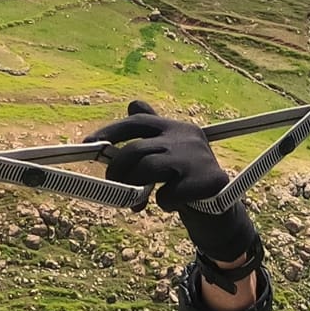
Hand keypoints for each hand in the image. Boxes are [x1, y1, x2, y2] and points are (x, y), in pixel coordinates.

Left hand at [86, 102, 260, 273]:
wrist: (221, 207)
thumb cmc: (187, 179)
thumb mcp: (169, 153)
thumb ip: (151, 133)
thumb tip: (132, 104)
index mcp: (175, 128)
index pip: (138, 122)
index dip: (110, 132)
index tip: (88, 143)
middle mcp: (186, 137)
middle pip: (137, 149)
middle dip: (118, 170)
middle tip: (113, 185)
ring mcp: (196, 158)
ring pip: (148, 168)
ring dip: (135, 189)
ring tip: (137, 204)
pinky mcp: (206, 181)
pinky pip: (168, 195)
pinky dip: (163, 203)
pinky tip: (170, 205)